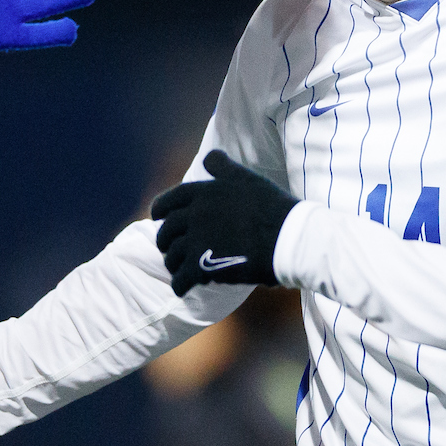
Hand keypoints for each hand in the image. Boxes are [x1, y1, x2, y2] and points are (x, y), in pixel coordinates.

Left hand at [150, 150, 297, 295]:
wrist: (289, 237)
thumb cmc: (272, 207)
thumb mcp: (246, 179)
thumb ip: (223, 168)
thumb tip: (209, 157)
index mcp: (204, 192)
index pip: (169, 201)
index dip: (159, 211)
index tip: (157, 218)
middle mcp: (195, 214)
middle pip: (167, 231)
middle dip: (165, 241)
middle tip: (169, 248)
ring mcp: (197, 240)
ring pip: (172, 256)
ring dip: (173, 264)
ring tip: (179, 270)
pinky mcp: (202, 265)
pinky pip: (181, 278)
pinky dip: (180, 285)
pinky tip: (184, 289)